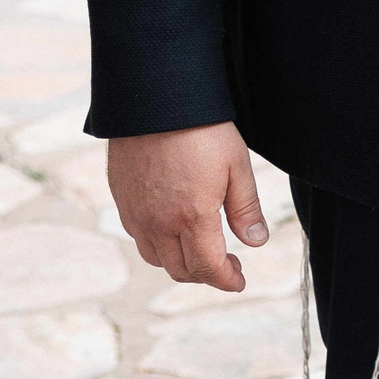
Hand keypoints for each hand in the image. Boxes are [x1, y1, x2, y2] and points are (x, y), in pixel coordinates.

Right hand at [109, 122, 269, 290]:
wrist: (154, 99)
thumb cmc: (200, 128)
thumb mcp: (236, 165)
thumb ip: (245, 208)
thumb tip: (256, 241)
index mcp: (191, 217)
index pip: (208, 268)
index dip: (226, 280)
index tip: (239, 280)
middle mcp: (159, 223)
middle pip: (181, 270)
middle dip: (207, 274)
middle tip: (227, 263)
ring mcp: (136, 214)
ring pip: (157, 259)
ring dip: (181, 262)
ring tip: (201, 247)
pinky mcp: (122, 201)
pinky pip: (140, 238)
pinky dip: (159, 245)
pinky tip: (175, 228)